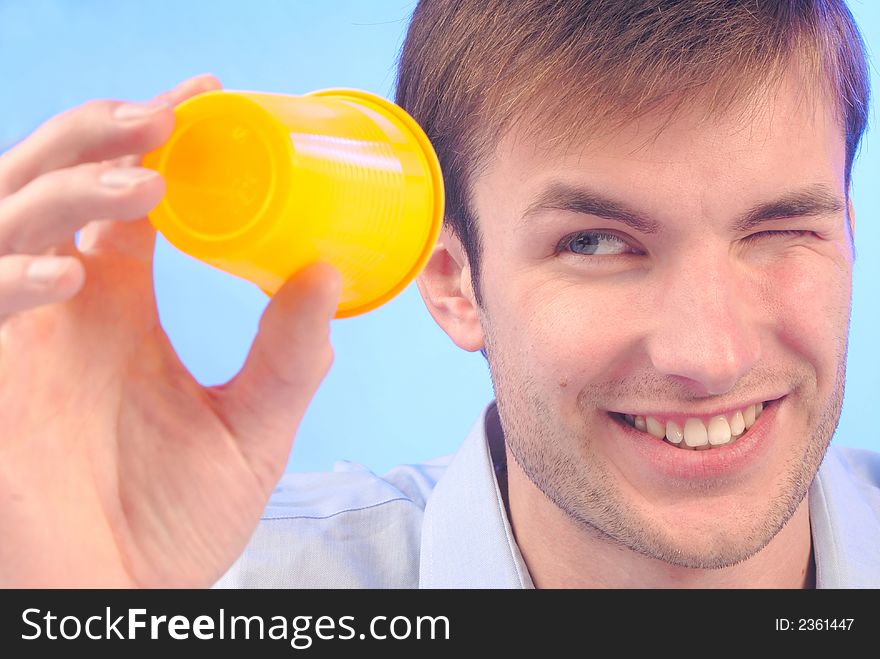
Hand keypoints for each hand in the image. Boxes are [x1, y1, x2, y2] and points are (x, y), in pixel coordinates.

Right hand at [0, 74, 341, 586]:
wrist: (124, 602)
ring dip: (67, 183)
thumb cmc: (170, 526)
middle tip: (169, 117)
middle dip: (99, 132)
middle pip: (54, 179)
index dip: (151, 136)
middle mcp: (61, 306)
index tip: (206, 100)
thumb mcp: (250, 430)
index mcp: (117, 304)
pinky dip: (11, 275)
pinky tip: (75, 274)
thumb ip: (287, 357)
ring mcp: (16, 337)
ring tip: (146, 179)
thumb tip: (329, 276)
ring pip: (6, 215)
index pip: (121, 192)